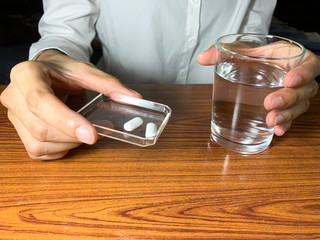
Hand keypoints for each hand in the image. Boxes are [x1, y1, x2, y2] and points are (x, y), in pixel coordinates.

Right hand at [0, 50, 140, 159]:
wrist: (45, 73)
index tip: (92, 134)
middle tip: (95, 130)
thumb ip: (108, 83)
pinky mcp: (19, 133)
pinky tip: (69, 137)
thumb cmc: (63, 71)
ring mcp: (14, 117)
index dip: (66, 121)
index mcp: (26, 74)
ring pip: (39, 143)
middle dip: (73, 135)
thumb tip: (133, 97)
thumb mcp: (85, 70)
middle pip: (41, 128)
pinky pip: (38, 152)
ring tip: (82, 130)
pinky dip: (60, 149)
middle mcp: (13, 96)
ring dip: (68, 143)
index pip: (40, 101)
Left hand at [197, 44, 318, 135]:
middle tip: (269, 103)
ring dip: (286, 115)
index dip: (303, 73)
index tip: (289, 80)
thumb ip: (226, 52)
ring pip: (299, 107)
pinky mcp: (287, 108)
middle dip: (288, 99)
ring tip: (270, 121)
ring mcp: (294, 95)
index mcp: (293, 60)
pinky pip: (291, 118)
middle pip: (304, 91)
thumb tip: (201, 58)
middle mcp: (298, 79)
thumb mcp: (246, 50)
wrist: (262, 64)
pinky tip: (276, 131)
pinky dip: (285, 125)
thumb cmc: (259, 56)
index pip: (309, 66)